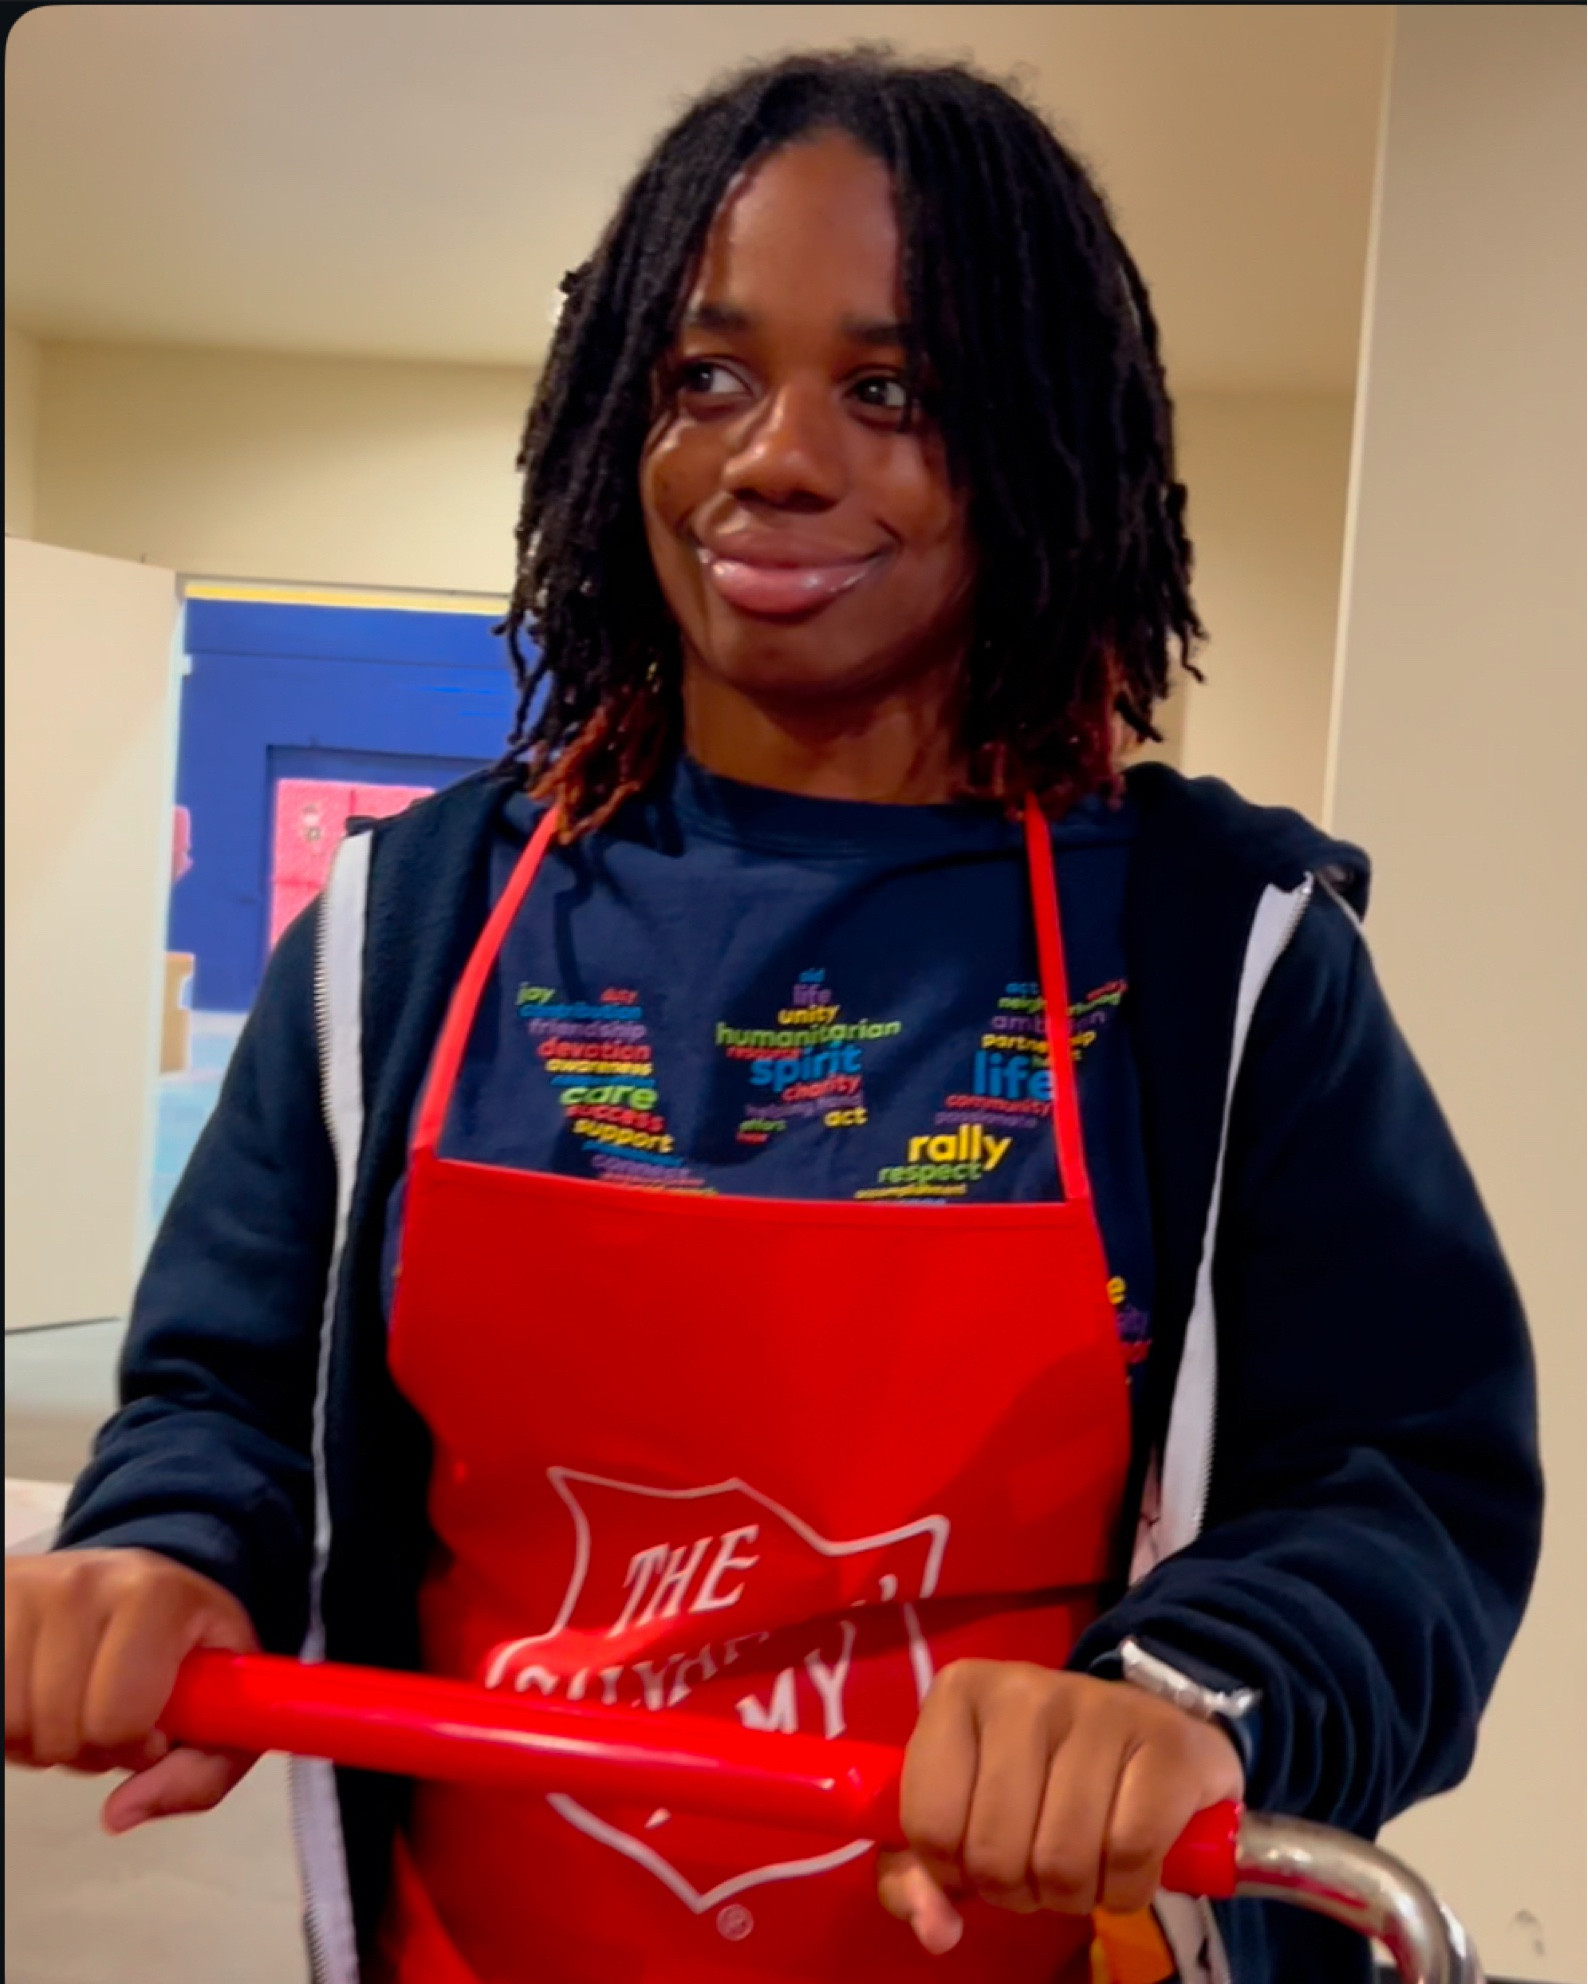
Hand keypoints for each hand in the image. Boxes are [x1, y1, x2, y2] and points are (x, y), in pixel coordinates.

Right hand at [5, 1547, 258, 1832]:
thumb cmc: (181, 1640)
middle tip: (112, 1714)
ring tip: (77, 1702)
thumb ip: (201, 1772)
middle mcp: (85, 1583)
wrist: (139, 1582)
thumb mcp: (224, 1698)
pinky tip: (41, 1698)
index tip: (155, 1727)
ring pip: (14, 1724)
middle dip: (90, 1748)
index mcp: (156, 1594)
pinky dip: (12, 1727)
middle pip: (62, 1730)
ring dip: (44, 1738)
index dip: (137, 1745)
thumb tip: (122, 1814)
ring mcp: (29, 1592)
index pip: (121, 1717)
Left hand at [878, 1660, 1244, 1954]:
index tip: (979, 1852)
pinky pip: (1130, 1854)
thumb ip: (920, 1876)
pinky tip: (1126, 1864)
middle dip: (1017, 1889)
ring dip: (1073, 1895)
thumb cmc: (1039, 1776)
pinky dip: (1127, 1888)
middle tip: (1037, 1862)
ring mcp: (1097, 1706)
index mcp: (959, 1693)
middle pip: (995, 1852)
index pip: (928, 1825)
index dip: (954, 1870)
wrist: (1150, 1735)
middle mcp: (1022, 1688)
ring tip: (1082, 1862)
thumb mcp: (963, 1813)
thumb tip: (936, 1933)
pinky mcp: (1165, 1741)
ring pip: (1062, 1861)